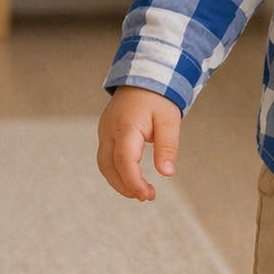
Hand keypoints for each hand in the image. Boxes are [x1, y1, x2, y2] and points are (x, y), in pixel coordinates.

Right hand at [97, 86, 181, 200]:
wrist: (143, 77)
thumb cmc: (158, 98)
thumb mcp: (169, 120)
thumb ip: (168, 146)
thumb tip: (167, 173)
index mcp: (126, 127)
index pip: (124, 160)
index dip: (134, 182)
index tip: (148, 195)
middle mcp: (109, 131)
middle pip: (109, 167)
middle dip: (126, 187)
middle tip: (148, 196)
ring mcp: (104, 132)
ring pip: (104, 165)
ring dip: (119, 182)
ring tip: (141, 192)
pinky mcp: (105, 134)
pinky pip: (105, 158)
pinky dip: (116, 172)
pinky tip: (131, 179)